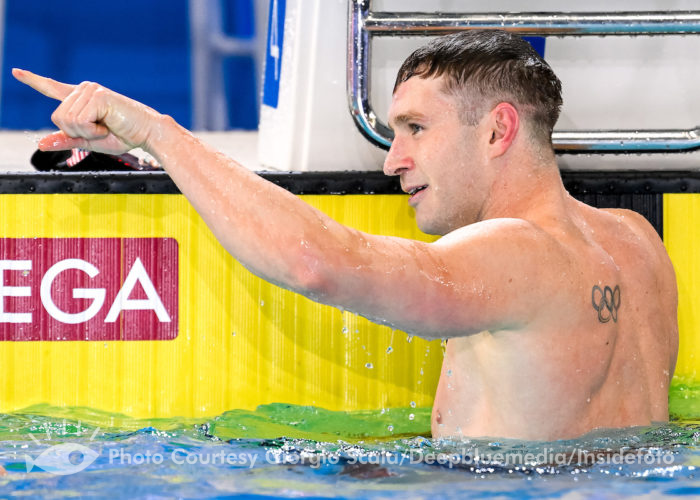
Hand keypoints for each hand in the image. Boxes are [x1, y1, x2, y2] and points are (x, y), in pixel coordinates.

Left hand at [12, 68, 161, 154]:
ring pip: (67, 120)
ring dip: (86, 132)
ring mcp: (90, 90)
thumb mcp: (90, 141)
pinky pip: (79, 120)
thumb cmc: (124, 136)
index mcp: (81, 99)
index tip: (17, 72)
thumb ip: (66, 140)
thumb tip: (40, 143)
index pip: (53, 88)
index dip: (34, 81)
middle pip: (58, 117)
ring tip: (106, 127)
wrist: (147, 134)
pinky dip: (92, 130)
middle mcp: (83, 90)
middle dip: (76, 132)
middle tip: (100, 131)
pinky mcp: (97, 95)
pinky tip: (108, 126)